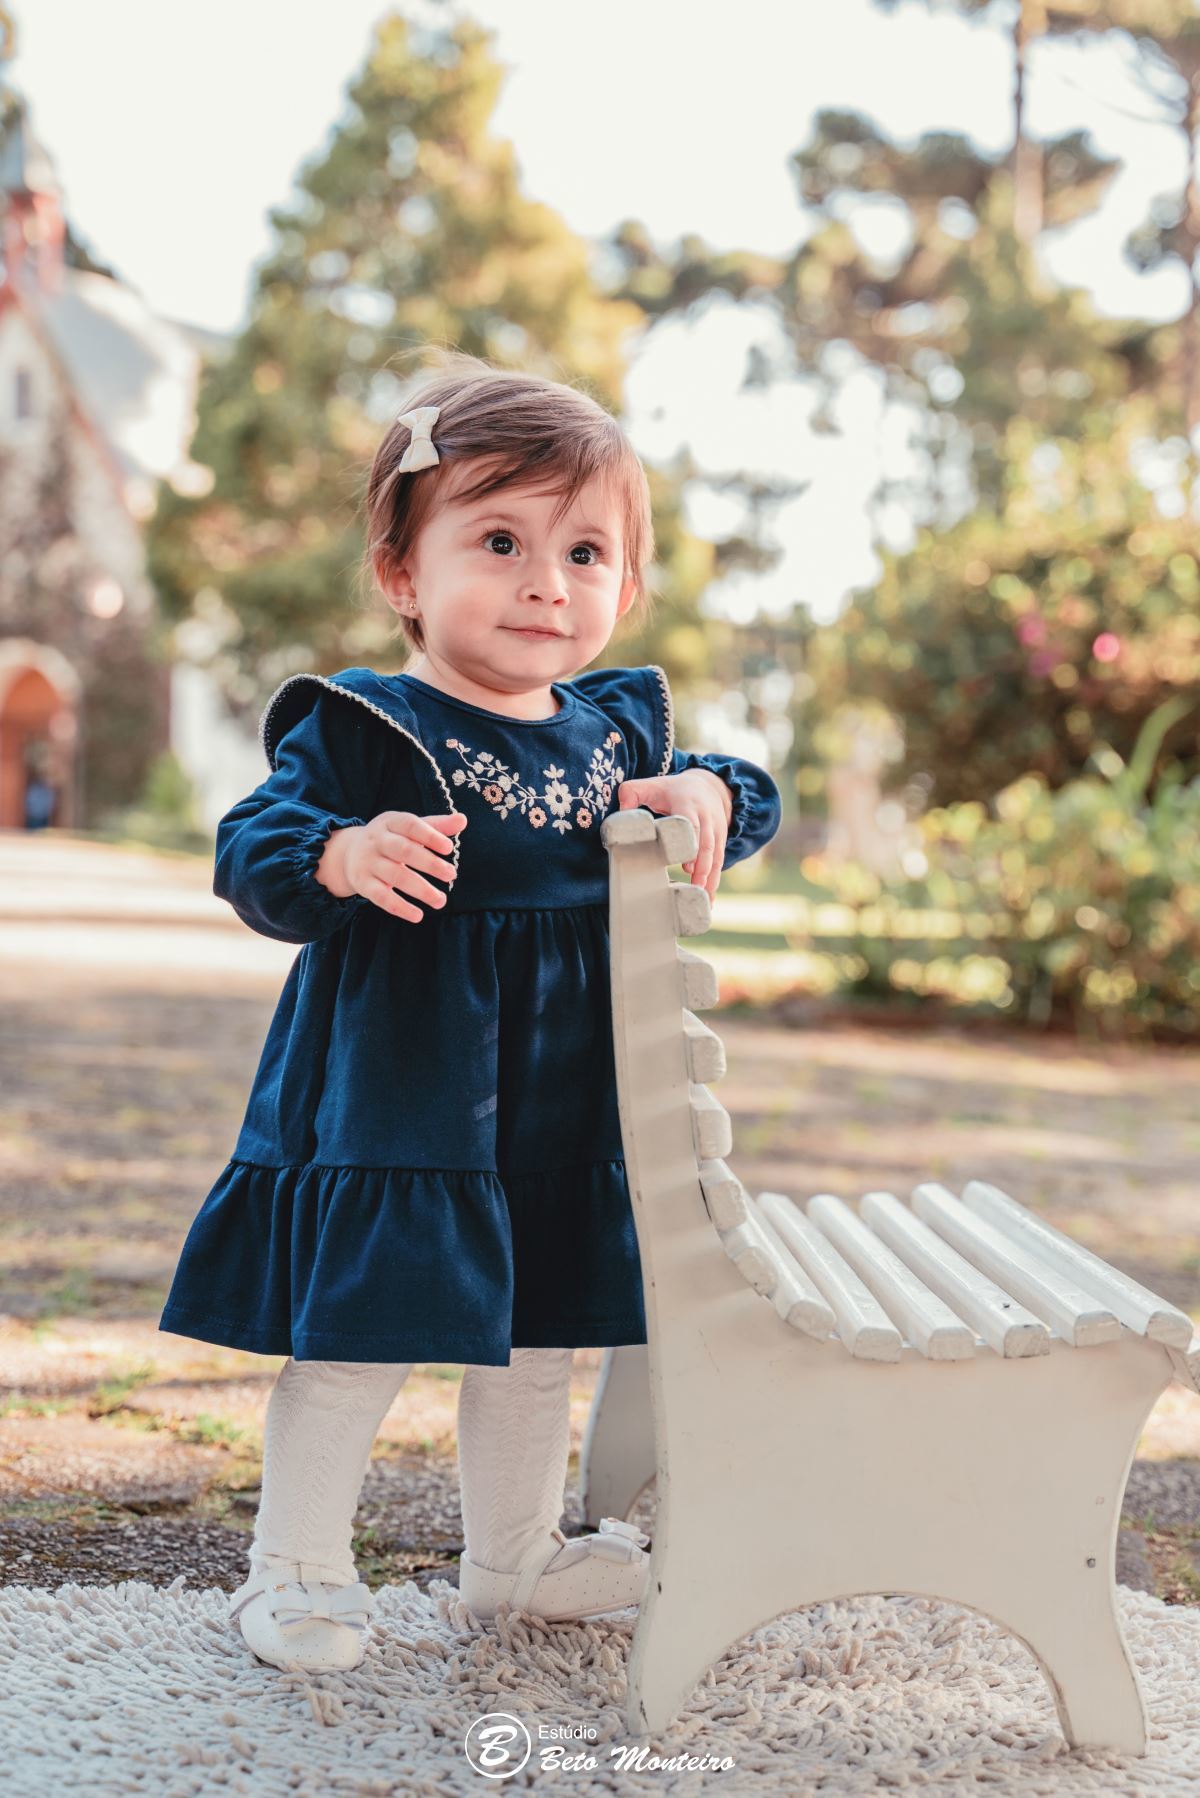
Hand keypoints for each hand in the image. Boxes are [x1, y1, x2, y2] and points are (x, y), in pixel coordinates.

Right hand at [316, 809, 466, 921]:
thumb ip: (436, 826)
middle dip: (429, 863)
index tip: (449, 848)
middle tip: (451, 874)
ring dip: (420, 889)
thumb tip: (463, 820)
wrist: (348, 853)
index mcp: (390, 822)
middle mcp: (377, 841)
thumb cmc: (390, 838)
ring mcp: (368, 862)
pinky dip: (400, 907)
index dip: (429, 836)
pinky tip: (418, 915)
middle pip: (403, 851)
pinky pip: (381, 897)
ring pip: (395, 876)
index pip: (410, 825)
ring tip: (441, 900)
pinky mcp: (363, 884)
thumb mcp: (408, 827)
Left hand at [615, 768, 732, 899]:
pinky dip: (715, 880)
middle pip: (707, 843)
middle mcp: (706, 817)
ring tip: (704, 899)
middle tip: (695, 885)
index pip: (691, 824)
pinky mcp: (721, 841)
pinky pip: (719, 861)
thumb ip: (631, 792)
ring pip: (716, 855)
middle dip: (703, 865)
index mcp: (688, 803)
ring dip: (711, 877)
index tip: (687, 865)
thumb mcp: (652, 785)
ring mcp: (716, 829)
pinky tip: (709, 899)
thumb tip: (621, 812)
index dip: (691, 843)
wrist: (709, 786)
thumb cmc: (672, 790)